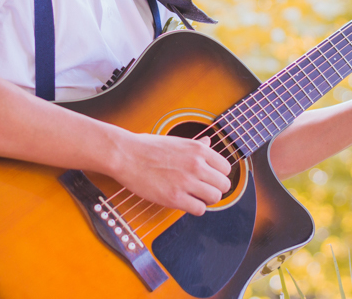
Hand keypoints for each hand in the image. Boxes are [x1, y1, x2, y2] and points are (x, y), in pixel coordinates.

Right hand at [110, 132, 231, 215]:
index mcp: (198, 149)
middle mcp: (196, 164)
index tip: (210, 178)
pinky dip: (195, 208)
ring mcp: (186, 181)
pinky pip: (199, 209)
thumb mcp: (176, 141)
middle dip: (215, 189)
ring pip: (214, 198)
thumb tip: (209, 142)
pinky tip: (185, 202)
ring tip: (194, 196)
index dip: (219, 175)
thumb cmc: (147, 147)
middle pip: (224, 185)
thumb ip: (196, 145)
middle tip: (203, 190)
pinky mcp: (174, 197)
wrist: (126, 155)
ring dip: (206, 200)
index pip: (226, 168)